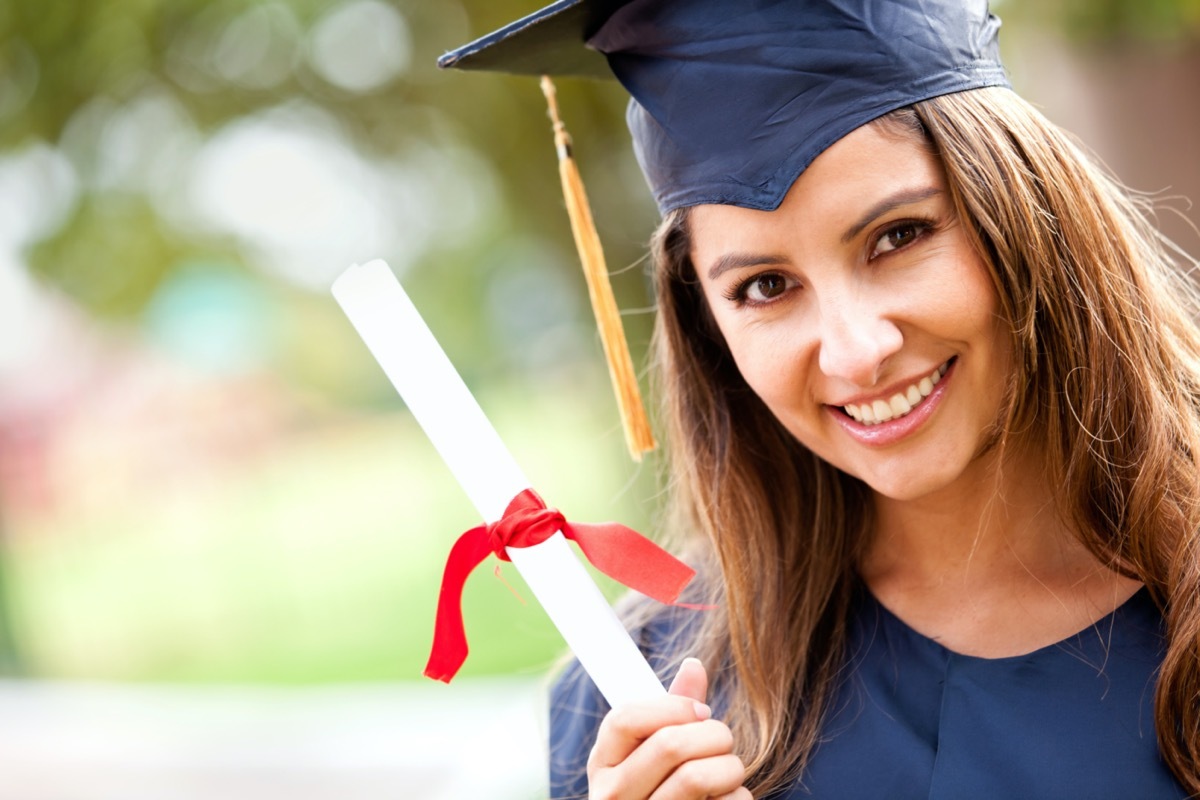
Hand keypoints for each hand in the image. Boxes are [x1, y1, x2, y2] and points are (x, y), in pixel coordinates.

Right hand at [586, 658, 751, 798]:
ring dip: (730, 766)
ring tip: (729, 771)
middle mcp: (613, 798)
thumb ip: (671, 713)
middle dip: (714, 733)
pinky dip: (739, 797)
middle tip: (724, 741)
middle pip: (669, 744)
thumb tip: (694, 666)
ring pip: (697, 777)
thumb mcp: (650, 755)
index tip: (700, 710)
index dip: (671, 706)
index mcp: (602, 766)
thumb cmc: (660, 793)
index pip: (624, 718)